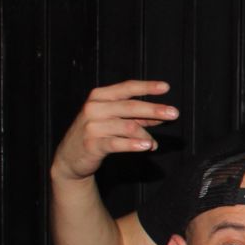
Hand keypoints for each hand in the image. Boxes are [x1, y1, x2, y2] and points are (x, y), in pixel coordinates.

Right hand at [50, 80, 177, 183]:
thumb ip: (138, 117)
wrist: (70, 157)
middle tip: (174, 114)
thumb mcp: (115, 120)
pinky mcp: (92, 144)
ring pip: (128, 127)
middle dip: (154, 109)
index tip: (166, 87)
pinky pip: (117, 143)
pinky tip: (147, 146)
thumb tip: (163, 115)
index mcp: (100, 97)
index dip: (146, 87)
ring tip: (153, 145)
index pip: (126, 88)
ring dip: (146, 136)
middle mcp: (94, 108)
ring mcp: (92, 126)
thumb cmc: (96, 134)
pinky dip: (134, 144)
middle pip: (130, 106)